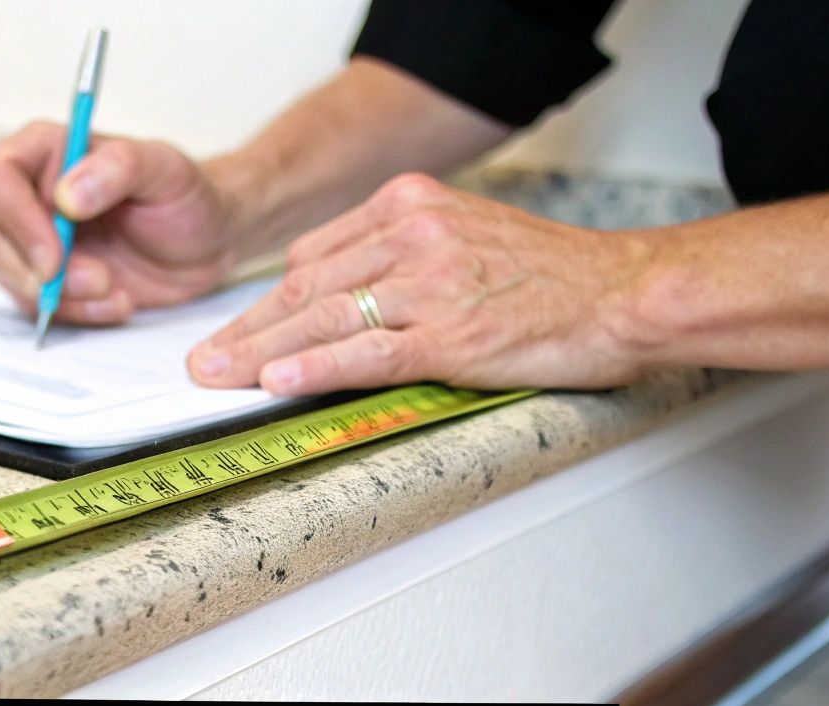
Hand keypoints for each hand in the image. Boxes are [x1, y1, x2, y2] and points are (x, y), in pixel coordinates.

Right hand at [0, 123, 239, 323]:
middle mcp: (31, 195)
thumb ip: (117, 168)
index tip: (55, 254)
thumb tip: (66, 196)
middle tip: (100, 280)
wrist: (209, 241)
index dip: (14, 219)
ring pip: (12, 278)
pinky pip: (39, 306)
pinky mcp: (53, 280)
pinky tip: (118, 303)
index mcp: (46, 152)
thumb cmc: (185, 194)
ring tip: (116, 292)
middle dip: (41, 271)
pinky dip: (78, 314)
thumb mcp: (164, 168)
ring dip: (63, 297)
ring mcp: (38, 241)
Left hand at [187, 173, 652, 393]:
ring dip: (262, 350)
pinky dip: (318, 367)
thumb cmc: (556, 277)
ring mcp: (432, 282)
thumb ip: (402, 256)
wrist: (625, 292)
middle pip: (307, 285)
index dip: (268, 300)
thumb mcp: (467, 236)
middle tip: (203, 360)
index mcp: (412, 204)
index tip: (238, 329)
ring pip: (326, 317)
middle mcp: (414, 233)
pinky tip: (279, 380)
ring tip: (219, 377)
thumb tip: (340, 294)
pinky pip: (370, 351)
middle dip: (248, 327)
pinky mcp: (453, 333)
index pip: (316, 255)